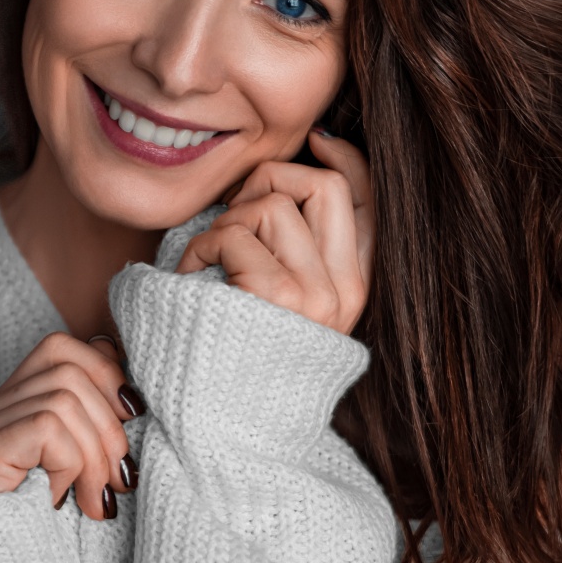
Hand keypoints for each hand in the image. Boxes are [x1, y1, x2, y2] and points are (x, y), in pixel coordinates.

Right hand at [0, 332, 142, 520]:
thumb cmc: (50, 534)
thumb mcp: (80, 462)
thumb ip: (90, 413)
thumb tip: (122, 361)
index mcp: (0, 407)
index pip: (59, 349)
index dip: (104, 371)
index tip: (132, 413)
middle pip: (66, 368)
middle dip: (108, 422)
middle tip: (120, 476)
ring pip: (63, 399)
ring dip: (95, 453)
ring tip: (96, 498)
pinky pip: (48, 427)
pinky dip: (72, 462)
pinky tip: (69, 499)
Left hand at [176, 129, 372, 334]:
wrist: (223, 423)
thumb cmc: (236, 349)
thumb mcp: (283, 296)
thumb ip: (296, 244)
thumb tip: (299, 166)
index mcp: (352, 286)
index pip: (370, 201)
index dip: (346, 157)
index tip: (316, 139)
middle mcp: (345, 290)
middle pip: (324, 184)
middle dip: (271, 179)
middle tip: (236, 211)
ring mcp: (317, 294)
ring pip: (272, 203)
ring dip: (225, 219)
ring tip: (209, 257)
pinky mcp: (278, 295)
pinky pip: (234, 232)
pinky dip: (200, 245)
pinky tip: (191, 275)